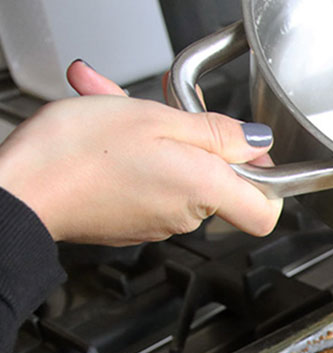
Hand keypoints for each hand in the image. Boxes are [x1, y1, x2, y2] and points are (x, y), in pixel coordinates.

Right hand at [0, 61, 282, 244]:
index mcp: (204, 189)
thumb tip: (256, 143)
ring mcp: (157, 223)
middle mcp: (186, 215)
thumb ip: (216, 132)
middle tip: (168, 107)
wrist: (20, 191)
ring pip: (175, 174)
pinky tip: (101, 129)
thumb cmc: (77, 155)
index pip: (266, 209)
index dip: (266, 179)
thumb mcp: (156, 120)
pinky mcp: (129, 223)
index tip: (248, 152)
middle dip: (195, 139)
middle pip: (217, 181)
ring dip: (154, 137)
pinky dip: (131, 155)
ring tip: (116, 106)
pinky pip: (145, 182)